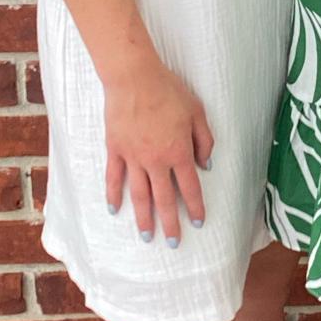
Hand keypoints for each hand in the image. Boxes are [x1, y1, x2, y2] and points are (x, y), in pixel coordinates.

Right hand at [102, 60, 212, 245]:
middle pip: (165, 199)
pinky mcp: (115, 150)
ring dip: (143, 217)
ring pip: (139, 195)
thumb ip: (205, 140)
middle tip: (173, 243)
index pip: (190, 187)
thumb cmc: (168, 90)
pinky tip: (115, 209)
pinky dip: (113, 195)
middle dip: (170, 223)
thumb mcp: (197, 111)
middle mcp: (156, 160)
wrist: (134, 77)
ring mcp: (133, 157)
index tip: (199, 222)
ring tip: (147, 235)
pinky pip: (114, 178)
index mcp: (179, 152)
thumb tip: (206, 164)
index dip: (196, 207)